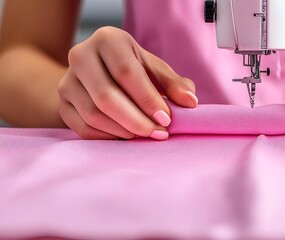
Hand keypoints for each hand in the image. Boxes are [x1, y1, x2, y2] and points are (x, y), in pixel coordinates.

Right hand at [58, 27, 197, 139]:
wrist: (97, 71)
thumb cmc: (132, 68)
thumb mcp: (154, 68)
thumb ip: (174, 84)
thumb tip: (190, 102)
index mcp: (108, 40)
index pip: (126, 73)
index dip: (148, 99)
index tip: (166, 119)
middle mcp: (81, 55)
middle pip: (106, 96)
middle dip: (137, 120)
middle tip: (158, 133)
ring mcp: (67, 81)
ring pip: (93, 114)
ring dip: (124, 131)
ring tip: (146, 135)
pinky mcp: (62, 103)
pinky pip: (83, 127)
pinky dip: (108, 137)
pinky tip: (128, 137)